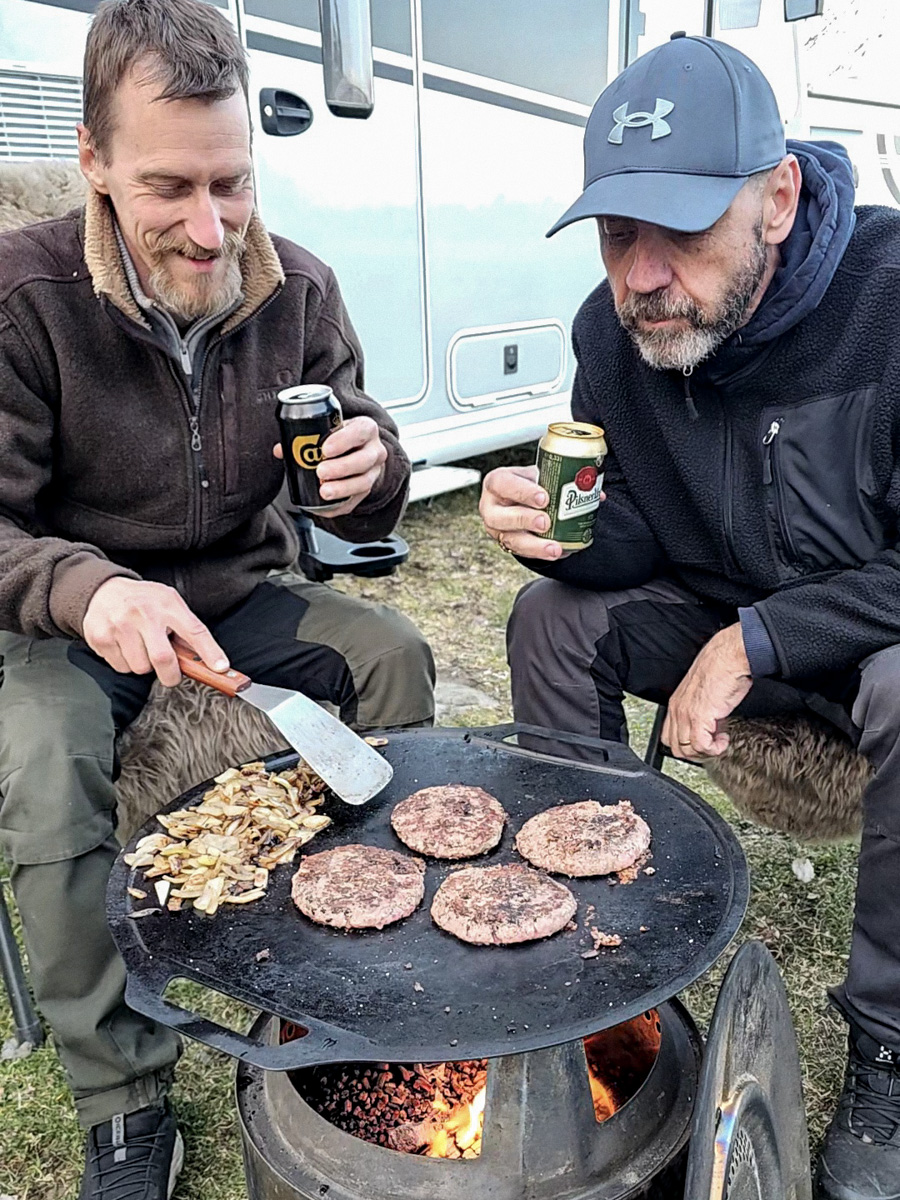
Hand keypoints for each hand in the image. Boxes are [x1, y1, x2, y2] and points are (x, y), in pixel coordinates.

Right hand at [82, 577, 228, 686]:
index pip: (194, 631)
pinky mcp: (101, 637)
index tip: (221, 668)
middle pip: (163, 659)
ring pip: (140, 668)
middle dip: (171, 675)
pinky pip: (121, 667)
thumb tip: (209, 661)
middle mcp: (144, 613)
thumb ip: (187, 629)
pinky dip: (127, 664)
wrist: (103, 590)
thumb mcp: (169, 604)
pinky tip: (126, 647)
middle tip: (171, 673)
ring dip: (145, 666)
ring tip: (143, 649)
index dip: (210, 652)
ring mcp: (120, 625)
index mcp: (167, 604)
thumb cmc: (143, 601)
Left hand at [273, 415, 385, 516]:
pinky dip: (340, 506)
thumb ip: (305, 435)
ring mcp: (373, 472)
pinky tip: (325, 507)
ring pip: (363, 482)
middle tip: (321, 472)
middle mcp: (374, 450)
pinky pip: (356, 501)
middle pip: (364, 460)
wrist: (358, 449)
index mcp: (365, 429)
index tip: (325, 449)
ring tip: (324, 492)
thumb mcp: (328, 428)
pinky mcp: (367, 490)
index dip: (344, 440)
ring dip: (343, 488)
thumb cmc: (340, 437)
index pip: (360, 431)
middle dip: (342, 467)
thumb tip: (281, 450)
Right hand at [479, 466, 561, 559]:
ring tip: (554, 547)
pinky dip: (539, 553)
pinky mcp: (507, 544)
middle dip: (524, 520)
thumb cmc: (532, 484)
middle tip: (546, 522)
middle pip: (499, 516)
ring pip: (510, 539)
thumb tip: (591, 486)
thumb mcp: (539, 473)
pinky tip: (553, 553)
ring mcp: (497, 528)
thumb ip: (558, 475)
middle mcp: (491, 506)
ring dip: (534, 544)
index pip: (502, 483)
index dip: (522, 491)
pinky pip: (521, 552)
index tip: (544, 498)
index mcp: (496, 482)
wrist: (529, 499)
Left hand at [661, 624, 752, 759]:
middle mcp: (678, 710)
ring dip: (705, 752)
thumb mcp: (705, 692)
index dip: (686, 745)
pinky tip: (723, 739)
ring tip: (719, 741)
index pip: (669, 736)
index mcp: (677, 703)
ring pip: (686, 750)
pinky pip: (701, 745)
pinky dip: (714, 749)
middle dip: (695, 753)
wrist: (729, 657)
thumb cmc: (721, 669)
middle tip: (711, 746)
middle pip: (675, 747)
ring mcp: (686, 714)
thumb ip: (701, 709)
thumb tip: (710, 725)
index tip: (702, 742)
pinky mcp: (699, 717)